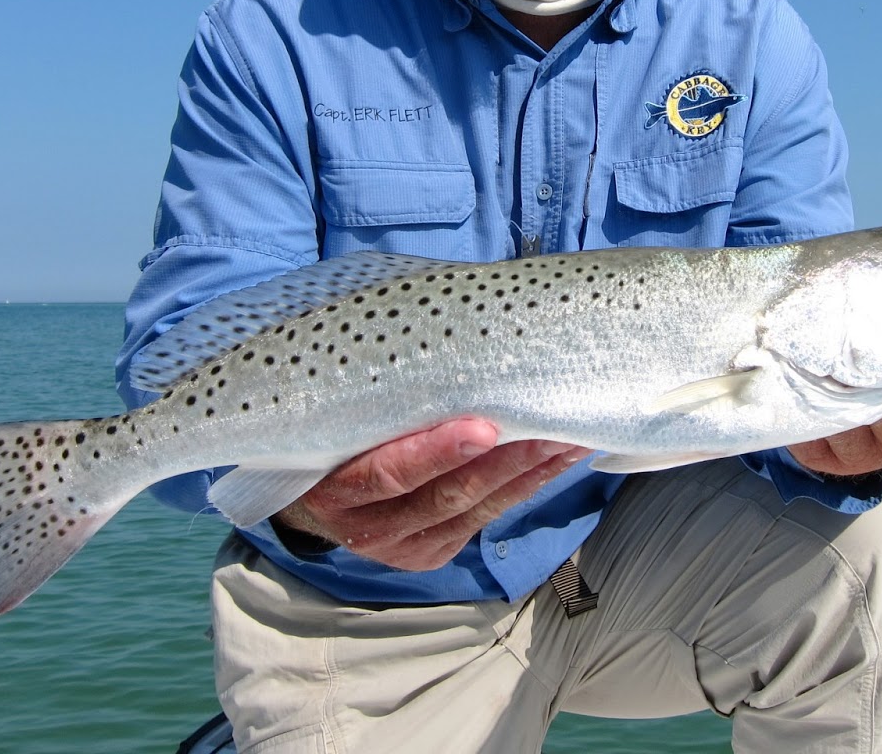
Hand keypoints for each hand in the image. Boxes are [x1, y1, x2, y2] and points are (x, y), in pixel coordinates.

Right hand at [273, 418, 590, 570]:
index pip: (386, 473)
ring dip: (529, 473)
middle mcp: (365, 524)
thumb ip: (379, 393)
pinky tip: (557, 460)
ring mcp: (401, 544)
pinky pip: (485, 518)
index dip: (435, 453)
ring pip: (474, 509)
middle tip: (551, 427)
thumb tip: (436, 329)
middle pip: (444, 495)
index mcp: (331, 485)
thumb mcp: (338, 413)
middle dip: (505, 461)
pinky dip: (524, 487)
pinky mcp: (430, 552)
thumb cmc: (332, 431)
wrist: (311, 492)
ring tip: (570, 438)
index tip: (483, 427)